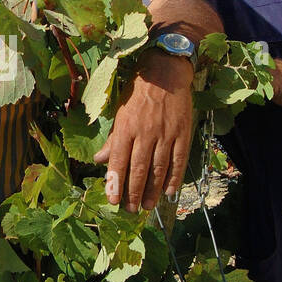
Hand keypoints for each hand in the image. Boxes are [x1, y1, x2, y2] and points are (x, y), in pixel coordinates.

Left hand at [94, 50, 194, 212]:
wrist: (165, 72)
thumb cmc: (138, 92)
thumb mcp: (119, 112)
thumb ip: (112, 139)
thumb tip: (99, 160)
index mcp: (126, 127)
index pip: (119, 161)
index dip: (116, 183)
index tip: (113, 200)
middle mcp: (145, 133)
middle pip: (138, 169)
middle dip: (133, 192)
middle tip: (131, 209)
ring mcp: (165, 134)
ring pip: (158, 168)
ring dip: (152, 190)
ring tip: (146, 206)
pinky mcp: (182, 133)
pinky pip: (178, 160)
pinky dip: (174, 177)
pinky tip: (169, 192)